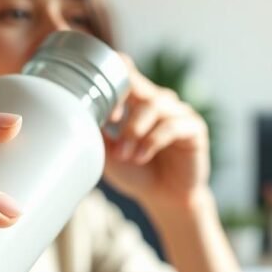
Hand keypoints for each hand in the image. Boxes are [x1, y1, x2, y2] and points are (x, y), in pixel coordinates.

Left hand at [102, 55, 210, 210]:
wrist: (164, 199)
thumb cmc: (136, 172)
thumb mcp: (108, 153)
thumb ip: (97, 132)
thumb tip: (78, 114)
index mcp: (137, 101)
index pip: (127, 73)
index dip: (112, 79)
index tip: (99, 106)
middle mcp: (159, 101)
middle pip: (138, 86)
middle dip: (120, 104)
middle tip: (110, 125)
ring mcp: (178, 112)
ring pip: (154, 105)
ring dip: (135, 130)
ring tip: (125, 154)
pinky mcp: (194, 128)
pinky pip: (173, 125)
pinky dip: (153, 140)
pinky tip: (142, 156)